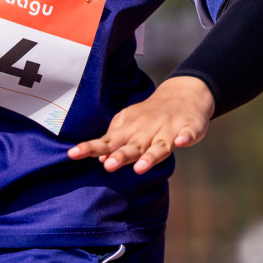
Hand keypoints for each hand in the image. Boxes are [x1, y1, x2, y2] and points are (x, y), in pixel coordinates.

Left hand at [67, 75, 214, 173]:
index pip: (107, 141)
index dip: (91, 148)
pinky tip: (182, 142)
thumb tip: (100, 159)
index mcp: (131, 129)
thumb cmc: (151, 115)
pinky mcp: (190, 127)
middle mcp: (148, 129)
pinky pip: (188, 134)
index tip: (72, 154)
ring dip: (150, 156)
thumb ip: (115, 140)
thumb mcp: (130, 123)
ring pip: (160, 145)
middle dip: (121, 156)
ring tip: (140, 167)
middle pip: (133, 145)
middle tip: (109, 166)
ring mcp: (169, 128)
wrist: (185, 94)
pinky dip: (186, 137)